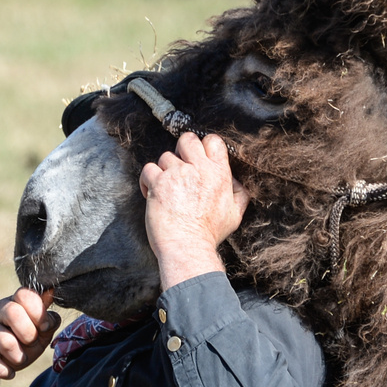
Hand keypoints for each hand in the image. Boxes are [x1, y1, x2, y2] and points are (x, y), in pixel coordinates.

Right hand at [0, 287, 61, 384]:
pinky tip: (8, 372)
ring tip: (18, 359)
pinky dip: (3, 370)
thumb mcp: (40, 334)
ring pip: (4, 341)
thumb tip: (52, 302)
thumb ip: (49, 321)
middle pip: (13, 312)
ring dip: (18, 357)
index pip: (26, 295)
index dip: (39, 313)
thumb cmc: (19, 345)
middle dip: (29, 335)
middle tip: (30, 344)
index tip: (45, 327)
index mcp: (17, 302)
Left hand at [139, 132, 248, 287]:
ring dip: (164, 171)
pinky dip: (147, 181)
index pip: (213, 141)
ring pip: (165, 156)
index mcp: (219, 174)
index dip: (203, 146)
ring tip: (166, 189)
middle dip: (182, 149)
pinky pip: (149, 169)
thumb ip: (239, 194)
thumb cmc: (209, 234)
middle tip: (179, 167)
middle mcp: (199, 169)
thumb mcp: (235, 215)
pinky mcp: (159, 183)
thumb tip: (235, 181)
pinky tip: (152, 193)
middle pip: (187, 139)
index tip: (197, 158)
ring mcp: (177, 174)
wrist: (188, 247)